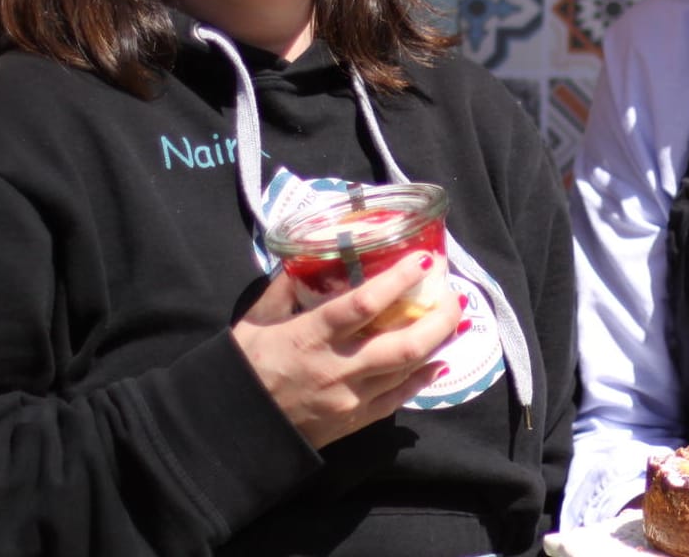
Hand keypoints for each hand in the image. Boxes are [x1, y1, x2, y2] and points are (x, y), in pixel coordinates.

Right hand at [231, 251, 461, 448]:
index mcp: (311, 337)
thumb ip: (284, 287)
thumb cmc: (242, 369)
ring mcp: (350, 397)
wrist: (233, 432)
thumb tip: (310, 256)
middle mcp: (338, 368)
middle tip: (454, 294)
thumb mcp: (255, 321)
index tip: (425, 260)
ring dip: (439, 342)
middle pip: (405, 343)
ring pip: (409, 368)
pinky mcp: (355, 421)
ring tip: (455, 319)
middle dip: (439, 316)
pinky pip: (399, 398)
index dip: (399, 280)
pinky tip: (439, 361)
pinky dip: (423, 377)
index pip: (364, 305)